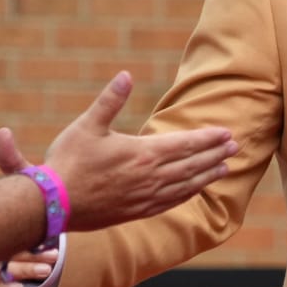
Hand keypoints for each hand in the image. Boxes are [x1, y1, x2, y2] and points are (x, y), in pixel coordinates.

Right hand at [0, 71, 237, 232]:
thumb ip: (110, 100)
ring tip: (225, 167)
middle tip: (235, 146)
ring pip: (186, 185)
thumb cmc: (67, 162)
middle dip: (215, 154)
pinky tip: (196, 189)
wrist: (52, 205)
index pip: (185, 144)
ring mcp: (146, 197)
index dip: (208, 138)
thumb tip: (126, 74)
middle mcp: (150, 177)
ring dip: (208, 175)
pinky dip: (189, 193)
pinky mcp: (138, 211)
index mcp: (143, 154)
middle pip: (193, 164)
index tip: (226, 133)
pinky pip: (172, 202)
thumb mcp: (87, 126)